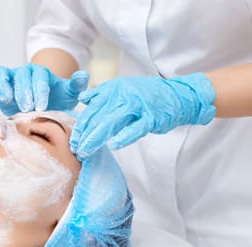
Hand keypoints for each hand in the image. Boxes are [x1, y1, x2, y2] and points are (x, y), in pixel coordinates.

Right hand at [0, 63, 88, 115]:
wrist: (42, 104)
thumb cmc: (55, 99)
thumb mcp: (67, 93)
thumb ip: (75, 85)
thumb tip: (84, 76)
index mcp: (40, 74)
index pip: (39, 78)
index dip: (40, 91)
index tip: (42, 106)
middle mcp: (23, 73)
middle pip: (20, 77)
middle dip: (24, 92)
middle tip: (28, 108)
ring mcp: (9, 80)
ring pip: (2, 74)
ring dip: (4, 86)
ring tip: (7, 100)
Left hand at [70, 73, 215, 159]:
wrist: (178, 95)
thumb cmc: (147, 96)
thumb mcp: (123, 89)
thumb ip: (102, 94)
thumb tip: (83, 99)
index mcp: (113, 89)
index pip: (91, 110)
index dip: (80, 127)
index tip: (72, 141)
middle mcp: (122, 95)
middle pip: (97, 117)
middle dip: (84, 136)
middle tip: (75, 151)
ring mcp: (137, 106)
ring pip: (111, 122)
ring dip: (97, 138)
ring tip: (86, 151)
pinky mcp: (151, 117)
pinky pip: (135, 128)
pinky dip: (125, 136)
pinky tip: (114, 145)